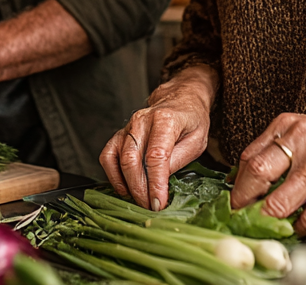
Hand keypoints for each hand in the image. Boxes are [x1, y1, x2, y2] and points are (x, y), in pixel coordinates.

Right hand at [100, 66, 214, 210]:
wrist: (181, 98)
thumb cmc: (191, 120)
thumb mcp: (197, 140)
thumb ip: (178, 159)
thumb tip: (160, 182)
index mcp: (165, 119)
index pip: (156, 156)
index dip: (156, 183)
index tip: (158, 203)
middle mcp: (142, 120)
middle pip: (133, 160)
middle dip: (140, 189)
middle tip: (150, 207)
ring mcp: (128, 127)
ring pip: (118, 159)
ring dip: (127, 185)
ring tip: (139, 200)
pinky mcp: (120, 134)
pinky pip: (108, 156)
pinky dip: (112, 175)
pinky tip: (124, 188)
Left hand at [232, 113, 305, 235]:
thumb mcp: (305, 133)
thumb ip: (277, 150)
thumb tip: (241, 178)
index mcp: (288, 124)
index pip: (250, 156)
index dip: (237, 183)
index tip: (233, 199)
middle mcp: (302, 139)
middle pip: (257, 174)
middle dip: (244, 201)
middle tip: (241, 216)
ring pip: (279, 200)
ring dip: (269, 219)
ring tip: (267, 225)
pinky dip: (300, 226)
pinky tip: (299, 226)